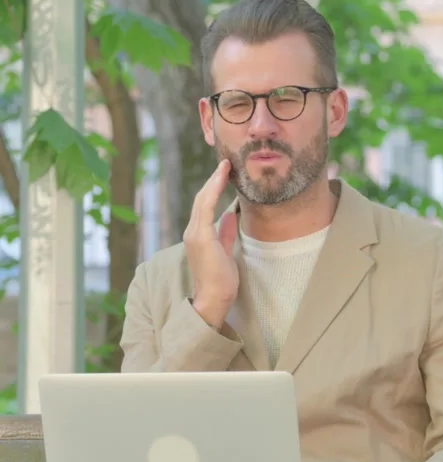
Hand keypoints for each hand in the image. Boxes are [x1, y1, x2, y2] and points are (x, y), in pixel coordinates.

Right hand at [183, 159, 238, 327]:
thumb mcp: (226, 252)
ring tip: (225, 165)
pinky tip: (222, 177)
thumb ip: (226, 233)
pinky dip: (213, 190)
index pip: (204, 207)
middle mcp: (192, 232)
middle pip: (201, 200)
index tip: (224, 173)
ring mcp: (194, 234)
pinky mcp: (200, 237)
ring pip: (202, 200)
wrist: (214, 299)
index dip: (213, 189)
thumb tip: (231, 215)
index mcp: (198, 236)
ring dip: (214, 181)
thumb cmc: (220, 282)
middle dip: (213, 180)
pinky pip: (206, 207)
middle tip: (226, 163)